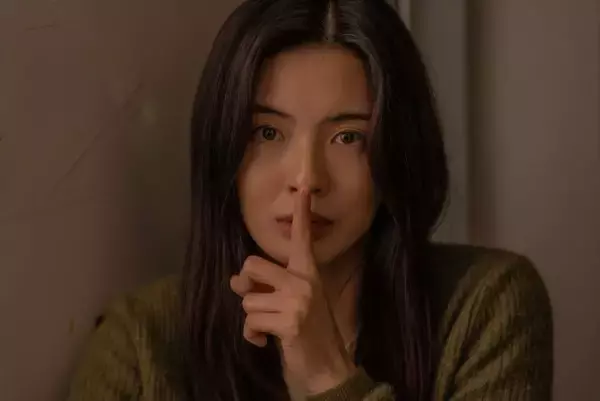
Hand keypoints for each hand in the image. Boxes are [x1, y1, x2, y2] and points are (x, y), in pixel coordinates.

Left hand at [230, 189, 355, 396]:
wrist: (327, 366)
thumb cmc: (309, 331)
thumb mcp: (293, 302)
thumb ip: (269, 286)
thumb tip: (234, 282)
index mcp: (308, 273)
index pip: (302, 238)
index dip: (302, 213)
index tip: (304, 186)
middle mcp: (304, 282)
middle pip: (251, 266)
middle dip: (247, 287)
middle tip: (259, 300)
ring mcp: (298, 301)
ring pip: (247, 299)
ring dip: (252, 318)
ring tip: (268, 327)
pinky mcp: (290, 322)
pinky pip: (250, 321)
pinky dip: (251, 335)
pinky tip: (264, 341)